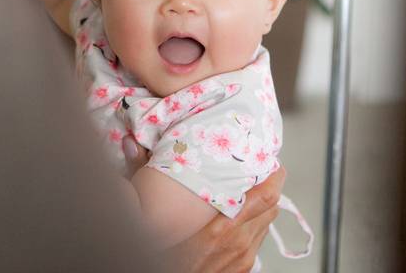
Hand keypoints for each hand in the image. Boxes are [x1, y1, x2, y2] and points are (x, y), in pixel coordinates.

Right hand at [121, 135, 283, 271]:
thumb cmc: (160, 254)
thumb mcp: (149, 221)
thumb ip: (142, 178)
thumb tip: (130, 144)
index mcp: (222, 228)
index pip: (265, 196)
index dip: (275, 176)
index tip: (271, 159)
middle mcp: (239, 243)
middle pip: (272, 206)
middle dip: (271, 186)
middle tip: (262, 168)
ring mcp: (244, 257)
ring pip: (267, 222)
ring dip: (264, 205)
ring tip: (252, 189)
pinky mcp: (243, 268)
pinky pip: (258, 239)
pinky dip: (255, 224)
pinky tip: (241, 217)